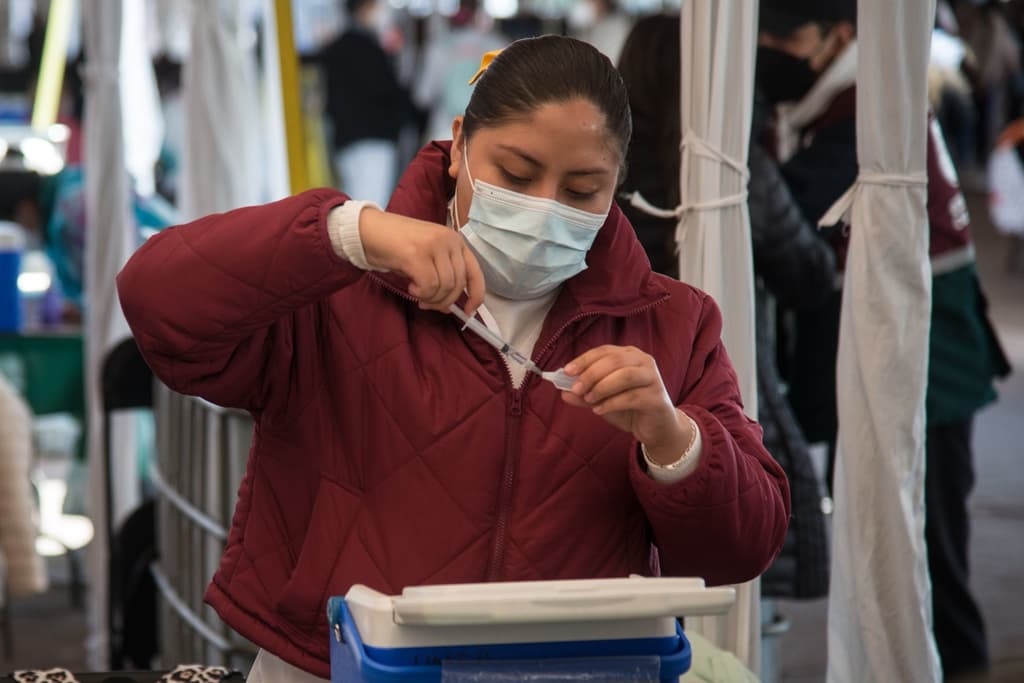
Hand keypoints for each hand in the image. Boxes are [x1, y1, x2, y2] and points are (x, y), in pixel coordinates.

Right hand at [359, 208, 484, 313]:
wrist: (369, 230)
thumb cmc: (397, 246)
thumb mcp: (428, 256)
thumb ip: (443, 275)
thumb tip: (451, 305)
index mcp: (455, 240)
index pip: (475, 272)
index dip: (476, 295)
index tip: (470, 311)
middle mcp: (448, 240)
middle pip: (457, 284)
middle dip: (444, 301)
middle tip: (428, 304)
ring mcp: (433, 245)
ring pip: (444, 287)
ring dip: (430, 297)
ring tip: (416, 292)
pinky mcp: (417, 254)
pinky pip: (428, 286)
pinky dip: (420, 293)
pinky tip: (410, 287)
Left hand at [562, 346, 693, 464]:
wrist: (656, 428)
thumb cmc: (629, 409)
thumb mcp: (602, 400)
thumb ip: (584, 395)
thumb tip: (563, 393)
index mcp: (629, 355)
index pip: (604, 351)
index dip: (584, 360)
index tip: (567, 371)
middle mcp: (643, 362)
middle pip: (614, 361)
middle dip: (591, 374)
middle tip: (576, 389)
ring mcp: (652, 378)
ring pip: (624, 376)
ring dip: (602, 387)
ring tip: (589, 400)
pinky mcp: (657, 398)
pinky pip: (631, 397)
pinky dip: (611, 403)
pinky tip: (599, 411)